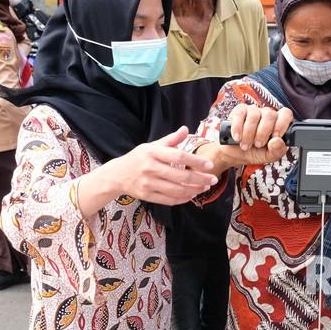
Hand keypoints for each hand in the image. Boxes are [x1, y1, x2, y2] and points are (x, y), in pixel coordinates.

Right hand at [101, 126, 217, 206]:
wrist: (117, 175)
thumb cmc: (138, 158)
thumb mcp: (152, 145)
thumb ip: (171, 139)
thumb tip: (186, 129)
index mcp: (153, 152)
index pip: (178, 157)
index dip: (195, 161)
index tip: (209, 164)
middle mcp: (150, 168)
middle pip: (180, 176)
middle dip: (200, 179)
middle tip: (213, 179)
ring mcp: (148, 183)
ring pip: (176, 190)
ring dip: (194, 190)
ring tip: (205, 187)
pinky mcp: (147, 196)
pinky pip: (169, 200)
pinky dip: (183, 199)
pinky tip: (192, 195)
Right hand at [218, 105, 291, 166]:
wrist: (235, 154)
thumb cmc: (255, 152)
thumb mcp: (269, 156)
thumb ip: (277, 150)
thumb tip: (277, 141)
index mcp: (278, 123)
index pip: (286, 113)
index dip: (282, 124)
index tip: (276, 136)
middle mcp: (267, 114)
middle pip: (270, 115)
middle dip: (262, 133)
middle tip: (257, 145)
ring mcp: (253, 111)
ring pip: (254, 116)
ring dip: (249, 134)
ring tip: (246, 145)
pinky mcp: (240, 110)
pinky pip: (240, 114)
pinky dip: (238, 128)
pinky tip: (237, 138)